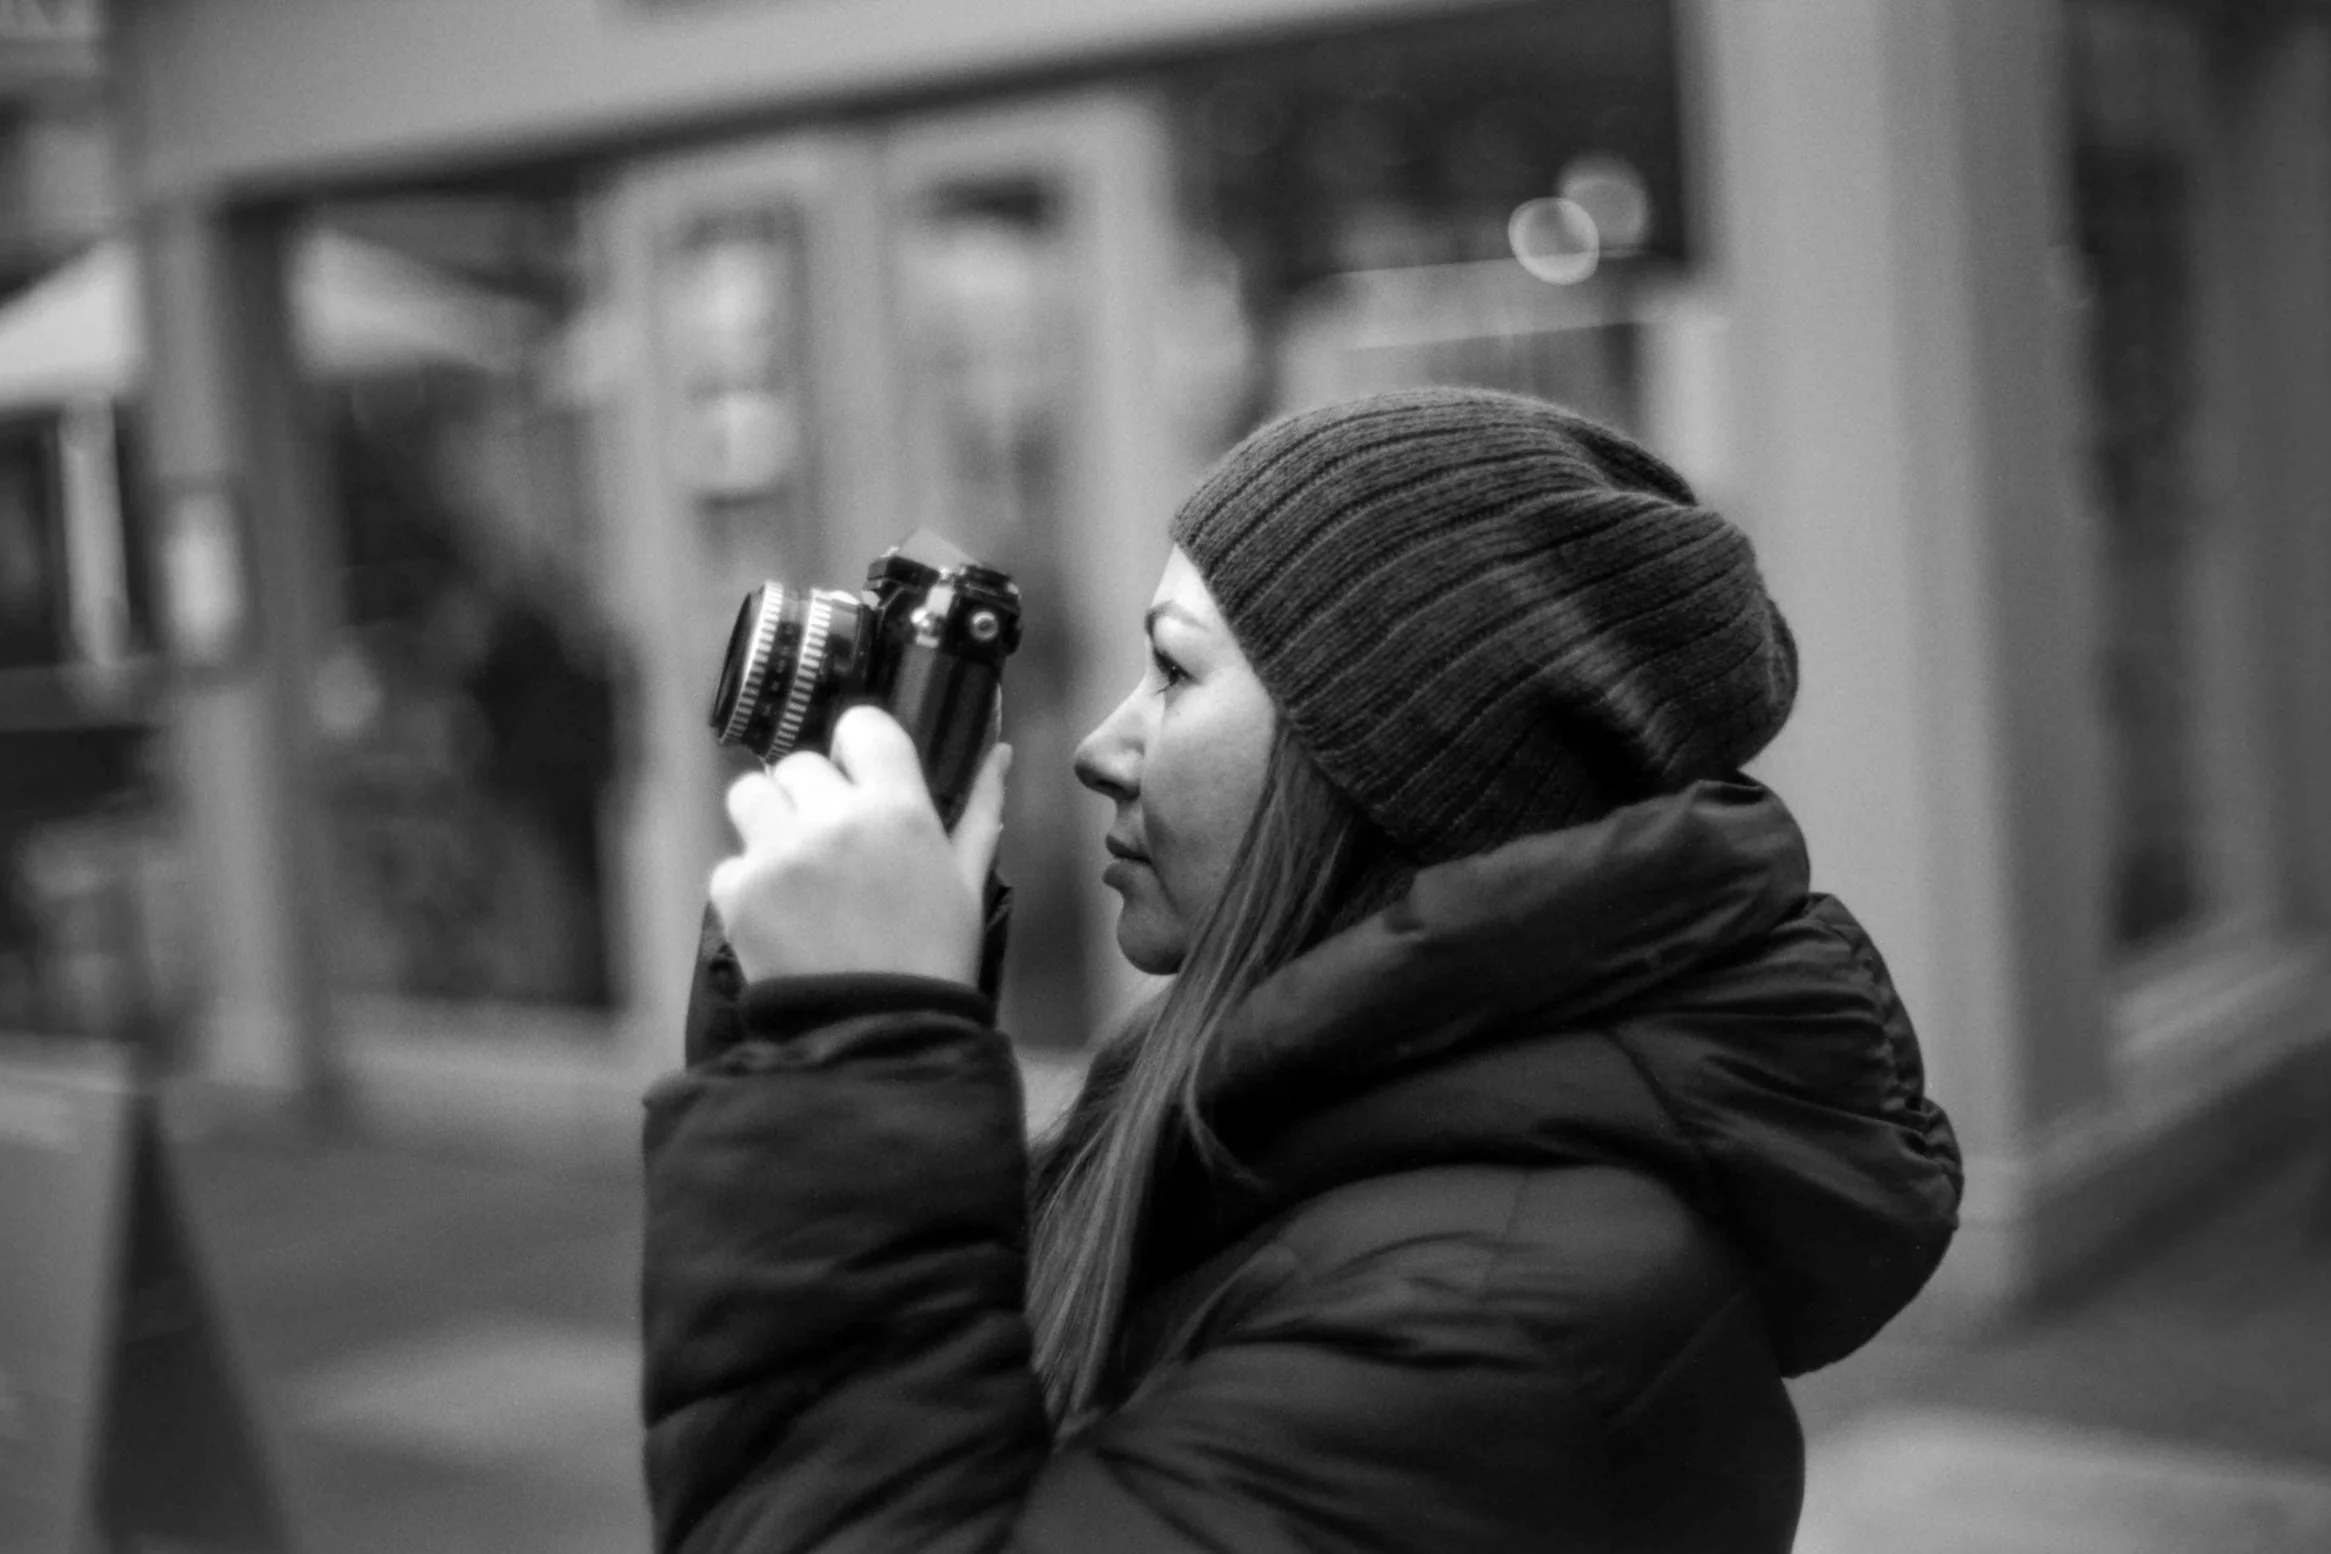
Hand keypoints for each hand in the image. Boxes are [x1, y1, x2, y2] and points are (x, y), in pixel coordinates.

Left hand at [709, 706, 1010, 986]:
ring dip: (767, 823)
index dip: (856, 747)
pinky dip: (749, 887)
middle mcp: (834, 820)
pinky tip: (781, 919)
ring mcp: (780, 854)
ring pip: (749, 796)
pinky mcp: (738, 893)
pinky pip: (731, 862)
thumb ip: (980, 810)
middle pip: (798, 764)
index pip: (861, 725)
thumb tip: (997, 751)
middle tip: (831, 846)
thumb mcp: (968, 883)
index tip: (858, 775)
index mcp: (899, 809)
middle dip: (811, 797)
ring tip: (795, 870)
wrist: (878, 1035)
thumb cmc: (934, 958)